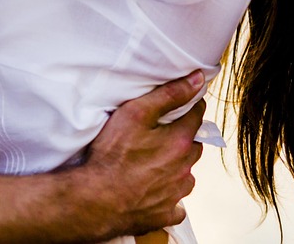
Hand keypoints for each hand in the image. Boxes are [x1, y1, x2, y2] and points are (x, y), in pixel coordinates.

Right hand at [76, 71, 205, 236]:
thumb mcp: (135, 114)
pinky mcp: (165, 213)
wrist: (96, 199)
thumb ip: (168, 95)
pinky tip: (155, 190)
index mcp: (179, 142)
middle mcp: (184, 169)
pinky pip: (176, 204)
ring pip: (186, 174)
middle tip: (162, 132)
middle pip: (193, 146)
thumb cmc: (111, 155)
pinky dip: (170, 196)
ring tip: (155, 161)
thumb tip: (197, 79)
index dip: (189, 106)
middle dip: (183, 137)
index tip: (182, 103)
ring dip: (177, 166)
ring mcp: (175, 193)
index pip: (196, 116)